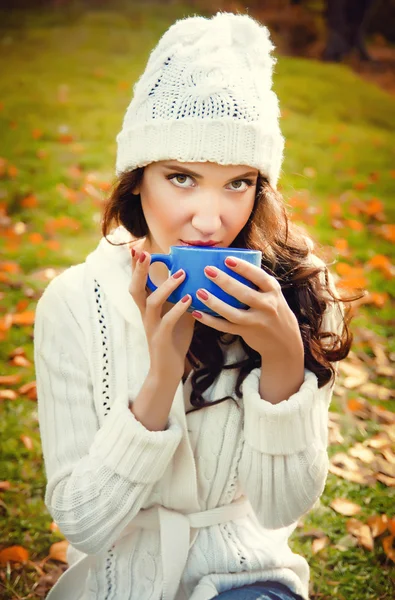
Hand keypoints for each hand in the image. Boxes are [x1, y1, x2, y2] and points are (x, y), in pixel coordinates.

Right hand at [129, 248, 194, 381]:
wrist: (168, 369)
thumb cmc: (174, 340)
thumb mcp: (180, 314)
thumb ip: (184, 298)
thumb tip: (199, 280)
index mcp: (147, 308)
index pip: (138, 283)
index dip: (135, 266)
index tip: (136, 248)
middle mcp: (145, 315)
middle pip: (135, 289)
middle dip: (138, 270)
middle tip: (145, 253)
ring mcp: (151, 326)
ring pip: (152, 302)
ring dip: (166, 286)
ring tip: (181, 274)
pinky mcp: (160, 338)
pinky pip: (167, 321)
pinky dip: (178, 309)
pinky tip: (189, 299)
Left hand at [191, 257, 303, 366]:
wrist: (284, 339)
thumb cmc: (272, 308)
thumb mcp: (271, 293)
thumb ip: (256, 281)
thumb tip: (228, 261)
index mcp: (273, 291)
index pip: (259, 276)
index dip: (243, 268)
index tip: (227, 259)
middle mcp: (267, 306)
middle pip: (244, 294)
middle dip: (225, 281)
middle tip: (207, 270)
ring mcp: (257, 321)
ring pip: (233, 313)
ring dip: (214, 303)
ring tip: (199, 292)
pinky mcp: (246, 332)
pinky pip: (225, 327)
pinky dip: (210, 320)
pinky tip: (197, 313)